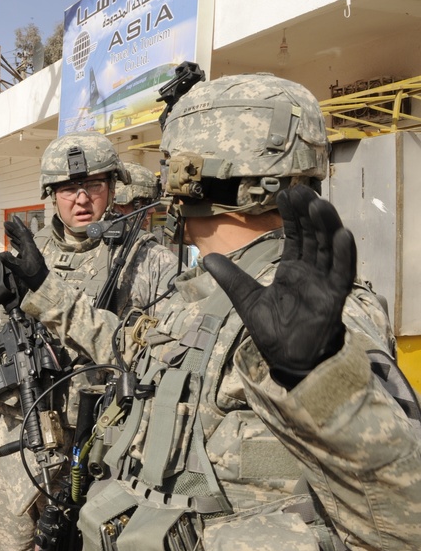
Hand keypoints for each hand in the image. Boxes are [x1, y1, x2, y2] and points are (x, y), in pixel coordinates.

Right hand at [0, 216, 47, 292]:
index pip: (23, 233)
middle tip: (6, 223)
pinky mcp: (30, 258)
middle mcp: (31, 248)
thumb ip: (11, 261)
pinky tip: (12, 243)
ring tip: (7, 231)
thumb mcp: (20, 269)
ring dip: (15, 235)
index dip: (17, 226)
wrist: (43, 284)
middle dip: (14, 229)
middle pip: (22, 235)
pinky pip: (22, 247)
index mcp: (30, 248)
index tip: (12, 218)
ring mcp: (31, 253)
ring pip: (22, 241)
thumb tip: (0, 254)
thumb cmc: (33, 277)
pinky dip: (16, 243)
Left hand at [204, 184, 353, 387]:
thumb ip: (231, 277)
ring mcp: (324, 283)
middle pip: (313, 236)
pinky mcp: (333, 298)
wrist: (288, 360)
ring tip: (320, 205)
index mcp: (292, 270)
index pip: (295, 236)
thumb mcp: (246, 299)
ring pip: (329, 249)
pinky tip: (343, 235)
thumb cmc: (273, 331)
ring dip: (326, 227)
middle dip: (309, 214)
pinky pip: (342, 274)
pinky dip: (343, 255)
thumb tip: (207, 258)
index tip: (288, 194)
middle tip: (302, 191)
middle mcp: (311, 272)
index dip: (292, 216)